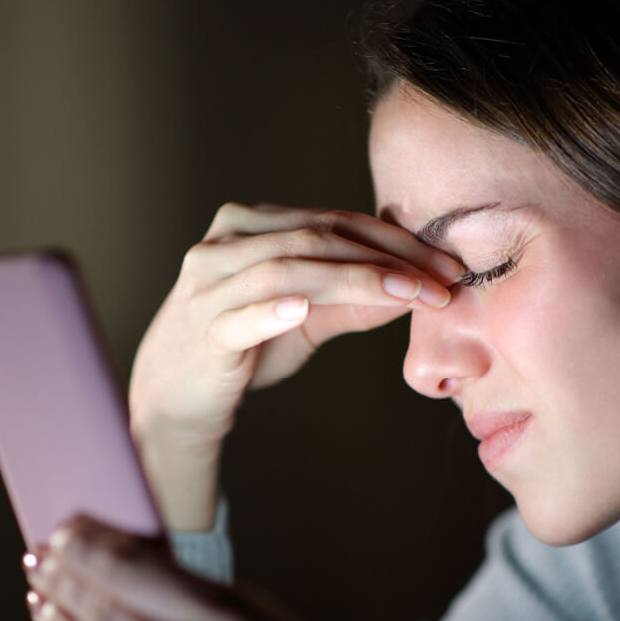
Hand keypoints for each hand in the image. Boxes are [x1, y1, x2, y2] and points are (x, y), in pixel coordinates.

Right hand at [129, 203, 463, 528]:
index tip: (446, 265)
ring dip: (353, 280)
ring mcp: (207, 287)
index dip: (394, 240)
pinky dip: (271, 310)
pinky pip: (238, 316)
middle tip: (439, 283)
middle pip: (316, 238)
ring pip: (287, 269)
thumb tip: (419, 290)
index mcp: (248, 225)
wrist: (174, 398)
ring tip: (404, 295)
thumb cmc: (242, 350)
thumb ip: (354, 299)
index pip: (333, 221)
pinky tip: (301, 308)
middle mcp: (223, 245)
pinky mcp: (202, 332)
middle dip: (387, 259)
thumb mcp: (305, 317)